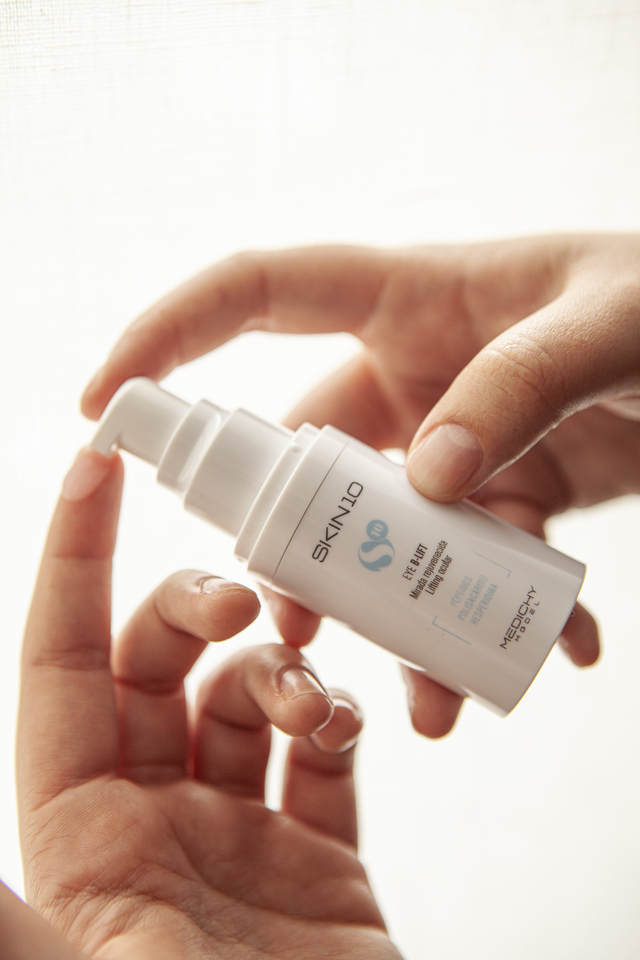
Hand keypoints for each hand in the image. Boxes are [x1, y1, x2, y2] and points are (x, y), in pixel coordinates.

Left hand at [17, 448, 400, 959]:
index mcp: (79, 829)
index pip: (62, 660)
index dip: (73, 557)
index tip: (98, 464)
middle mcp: (153, 820)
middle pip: (158, 663)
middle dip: (192, 605)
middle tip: (239, 601)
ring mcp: (240, 837)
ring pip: (245, 696)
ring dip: (274, 664)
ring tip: (300, 689)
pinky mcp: (321, 861)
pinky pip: (324, 755)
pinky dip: (334, 716)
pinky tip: (338, 723)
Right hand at [80, 234, 639, 735]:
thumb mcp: (614, 326)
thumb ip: (522, 385)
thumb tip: (427, 473)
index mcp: (409, 300)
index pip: (255, 294)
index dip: (167, 335)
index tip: (104, 406)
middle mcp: (416, 372)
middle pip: (310, 464)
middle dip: (300, 552)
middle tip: (305, 636)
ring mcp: (460, 436)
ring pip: (393, 538)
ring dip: (409, 617)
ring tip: (443, 699)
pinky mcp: (511, 488)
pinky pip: (481, 563)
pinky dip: (509, 618)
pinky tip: (563, 653)